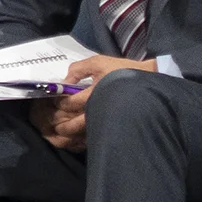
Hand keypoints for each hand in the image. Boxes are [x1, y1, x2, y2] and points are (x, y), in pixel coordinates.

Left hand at [29, 55, 155, 151]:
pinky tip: (78, 138)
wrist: (149, 81)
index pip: (70, 103)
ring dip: (72, 135)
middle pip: (75, 123)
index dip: (59, 103)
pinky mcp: (113, 124)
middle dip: (62, 125)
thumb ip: (78, 69)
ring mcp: (106, 119)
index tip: (53, 102)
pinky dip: (84, 138)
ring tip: (62, 135)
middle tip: (52, 125)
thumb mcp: (98, 62)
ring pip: (84, 132)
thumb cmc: (122, 70)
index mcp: (94, 93)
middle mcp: (98, 109)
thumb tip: (64, 80)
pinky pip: (95, 134)